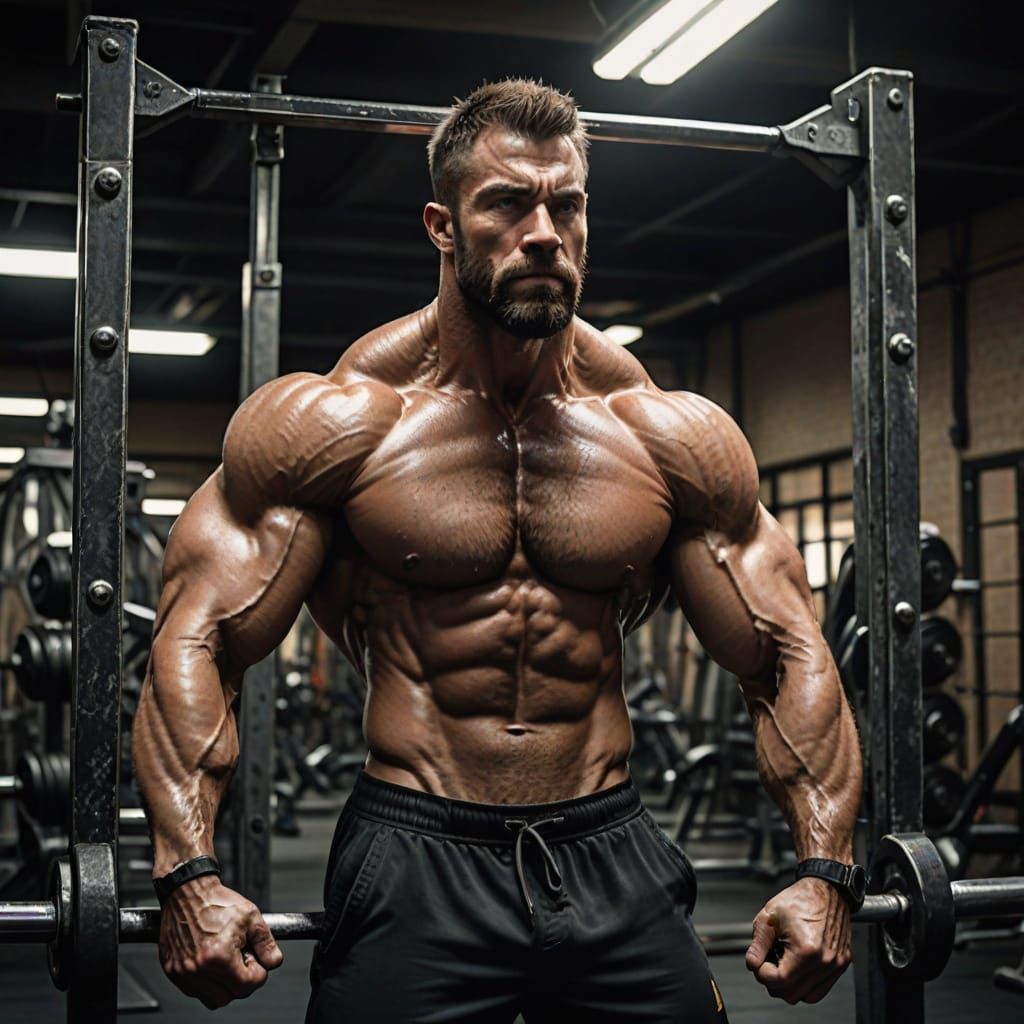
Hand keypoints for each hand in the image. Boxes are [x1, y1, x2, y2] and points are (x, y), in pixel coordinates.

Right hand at [158, 874, 283, 1008]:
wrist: (187, 892)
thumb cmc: (215, 901)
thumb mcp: (250, 916)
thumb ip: (266, 943)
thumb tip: (274, 961)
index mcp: (219, 956)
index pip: (248, 985)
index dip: (258, 971)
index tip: (254, 958)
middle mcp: (198, 969)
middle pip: (231, 996)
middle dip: (243, 980)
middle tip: (242, 958)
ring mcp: (183, 973)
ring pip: (213, 999)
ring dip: (225, 986)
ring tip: (228, 961)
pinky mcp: (173, 971)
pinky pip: (195, 991)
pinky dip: (207, 983)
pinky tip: (213, 963)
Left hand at [745, 877, 851, 1003]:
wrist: (827, 889)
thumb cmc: (800, 899)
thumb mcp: (769, 917)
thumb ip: (758, 944)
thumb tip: (752, 964)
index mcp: (807, 949)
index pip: (779, 981)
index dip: (762, 974)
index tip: (758, 961)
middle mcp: (825, 961)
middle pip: (791, 994)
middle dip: (773, 981)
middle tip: (767, 962)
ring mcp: (835, 965)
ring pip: (806, 996)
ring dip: (789, 985)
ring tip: (782, 961)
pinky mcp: (841, 964)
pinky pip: (820, 989)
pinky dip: (804, 984)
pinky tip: (795, 965)